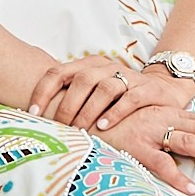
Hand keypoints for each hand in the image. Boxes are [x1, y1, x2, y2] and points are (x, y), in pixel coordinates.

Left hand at [27, 52, 143, 127]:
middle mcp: (107, 68)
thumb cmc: (118, 98)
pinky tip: (104, 127)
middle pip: (83, 80)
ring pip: (105, 88)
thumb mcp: (93, 93)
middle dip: (68, 106)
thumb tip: (35, 119)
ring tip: (81, 130)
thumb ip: (70, 99)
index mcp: (88, 66)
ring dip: (90, 110)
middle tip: (60, 128)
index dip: (43, 91)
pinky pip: (130, 98)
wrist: (161, 92)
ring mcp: (129, 77)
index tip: (33, 113)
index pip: (59, 72)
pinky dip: (115, 113)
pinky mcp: (147, 89)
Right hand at [103, 104, 194, 195]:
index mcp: (171, 114)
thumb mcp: (148, 124)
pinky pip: (158, 163)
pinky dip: (174, 176)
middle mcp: (165, 119)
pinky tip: (190, 188)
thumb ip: (170, 132)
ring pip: (188, 140)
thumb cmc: (116, 125)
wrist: (81, 116)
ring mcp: (150, 131)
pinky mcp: (134, 146)